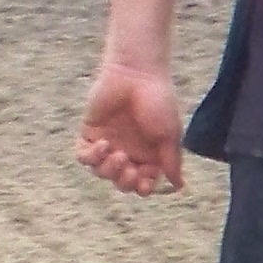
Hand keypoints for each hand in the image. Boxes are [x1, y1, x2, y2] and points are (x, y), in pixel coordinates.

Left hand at [73, 63, 185, 195]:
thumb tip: (179, 186)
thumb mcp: (170, 134)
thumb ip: (171, 162)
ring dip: (108, 170)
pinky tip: (103, 144)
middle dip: (124, 181)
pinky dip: (91, 157)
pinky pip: (84, 156)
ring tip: (118, 154)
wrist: (136, 73)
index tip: (145, 183)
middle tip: (129, 169)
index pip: (143, 183)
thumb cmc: (158, 101)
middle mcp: (128, 151)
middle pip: (121, 182)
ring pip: (101, 172)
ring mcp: (109, 142)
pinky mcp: (91, 132)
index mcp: (149, 155)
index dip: (142, 188)